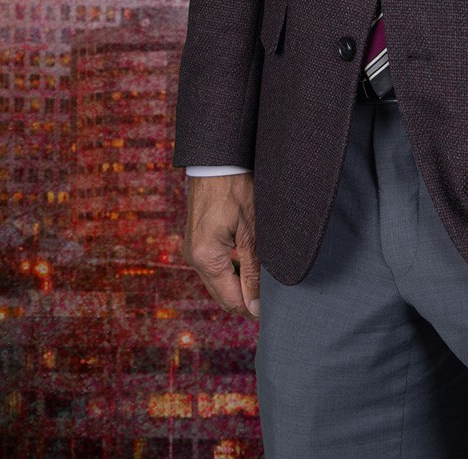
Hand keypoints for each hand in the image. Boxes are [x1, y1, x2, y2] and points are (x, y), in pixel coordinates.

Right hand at [183, 172, 260, 319]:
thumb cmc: (236, 188)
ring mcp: (192, 247)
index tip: (274, 309)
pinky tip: (249, 263)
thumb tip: (255, 307)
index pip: (230, 300)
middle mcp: (193, 257)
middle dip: (246, 299)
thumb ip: (253, 271)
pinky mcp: (196, 238)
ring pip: (218, 280)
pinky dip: (231, 269)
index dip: (253, 309)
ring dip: (239, 284)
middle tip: (273, 297)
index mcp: (205, 258)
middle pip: (222, 294)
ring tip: (265, 280)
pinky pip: (213, 265)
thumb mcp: (251, 230)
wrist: (216, 157)